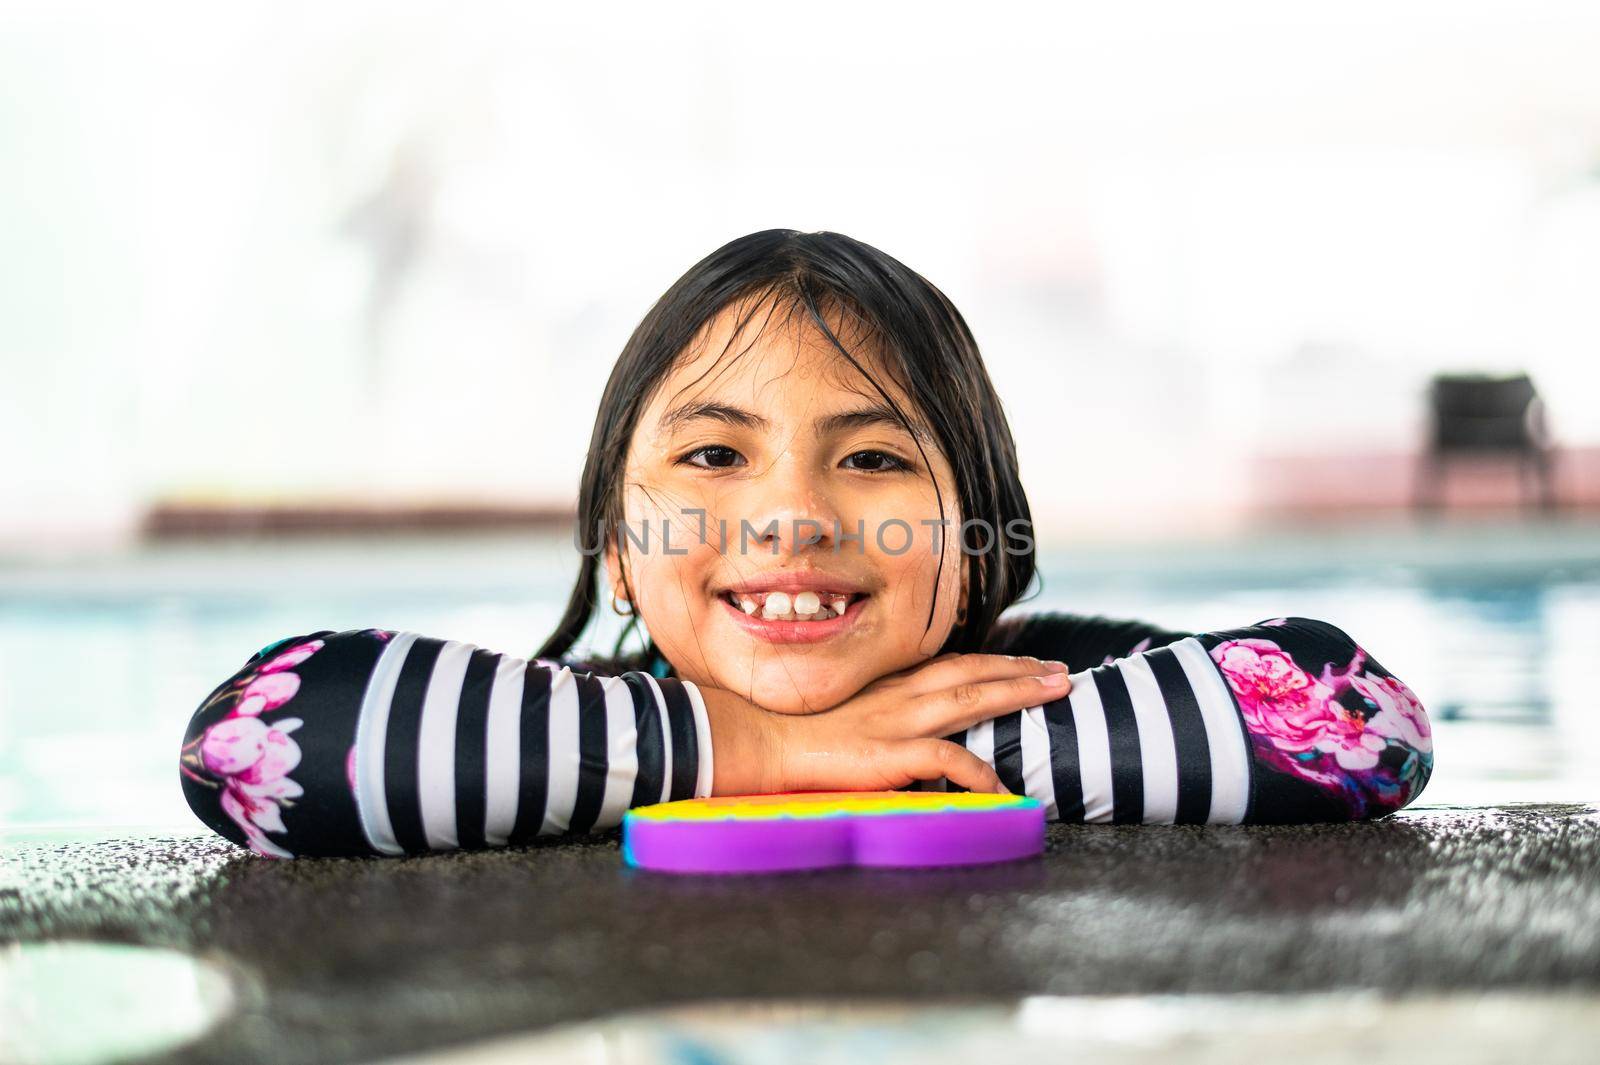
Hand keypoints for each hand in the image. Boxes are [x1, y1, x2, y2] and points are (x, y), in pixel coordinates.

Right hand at [698, 653, 1072, 795]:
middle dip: (1019, 669)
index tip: (1022, 661)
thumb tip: (887, 734)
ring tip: (1057, 689)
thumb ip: (867, 718)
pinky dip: (980, 776)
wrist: (756, 740)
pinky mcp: (890, 754)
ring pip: (971, 697)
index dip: (989, 662)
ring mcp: (896, 722)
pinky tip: (1003, 791)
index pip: (948, 666)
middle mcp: (896, 696)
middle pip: (970, 672)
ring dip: (1018, 692)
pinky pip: (948, 761)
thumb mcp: (836, 715)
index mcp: (884, 688)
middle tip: (1061, 669)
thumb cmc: (784, 732)